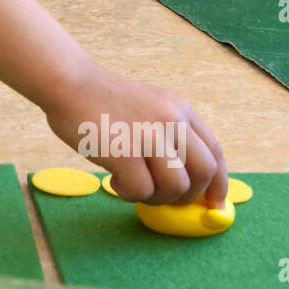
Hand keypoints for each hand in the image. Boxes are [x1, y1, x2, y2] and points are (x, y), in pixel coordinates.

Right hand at [43, 60, 226, 205]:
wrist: (69, 84)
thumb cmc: (103, 101)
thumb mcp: (150, 108)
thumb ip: (170, 135)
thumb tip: (186, 180)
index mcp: (180, 110)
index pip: (215, 152)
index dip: (219, 184)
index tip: (214, 205)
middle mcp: (171, 121)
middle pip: (204, 172)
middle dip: (190, 195)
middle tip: (165, 198)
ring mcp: (149, 136)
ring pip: (175, 187)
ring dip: (156, 197)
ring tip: (132, 185)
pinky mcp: (124, 152)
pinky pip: (142, 191)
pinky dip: (129, 194)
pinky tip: (115, 180)